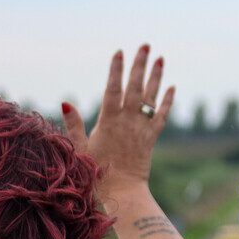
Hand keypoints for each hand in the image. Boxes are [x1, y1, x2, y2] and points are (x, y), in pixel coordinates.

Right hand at [61, 44, 174, 198]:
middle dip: (139, 65)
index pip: (113, 89)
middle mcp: (128, 121)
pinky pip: (161, 116)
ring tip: (160, 58)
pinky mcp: (151, 138)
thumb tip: (66, 102)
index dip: (116, 70)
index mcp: (109, 121)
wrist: (123, 193)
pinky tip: (172, 87)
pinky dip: (167, 102)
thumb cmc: (96, 173)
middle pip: (135, 87)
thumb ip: (74, 125)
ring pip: (151, 98)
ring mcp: (141, 129)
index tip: (119, 51)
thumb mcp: (80, 148)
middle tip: (145, 45)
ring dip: (156, 77)